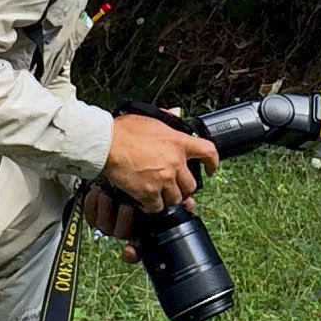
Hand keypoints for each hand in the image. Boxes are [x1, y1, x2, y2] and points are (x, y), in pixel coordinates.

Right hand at [99, 112, 218, 218]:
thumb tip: (176, 112)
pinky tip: (146, 202)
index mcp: (178, 142)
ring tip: (160, 195)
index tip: (210, 169)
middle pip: (191, 184)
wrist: (107, 143)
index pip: (208, 152)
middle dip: (185, 188)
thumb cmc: (123, 130)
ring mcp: (163, 179)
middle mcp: (174, 162)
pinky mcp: (149, 192)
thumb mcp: (150, 118)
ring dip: (169, 198)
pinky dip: (152, 207)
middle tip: (177, 188)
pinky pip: (157, 207)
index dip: (213, 162)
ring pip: (176, 198)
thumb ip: (167, 117)